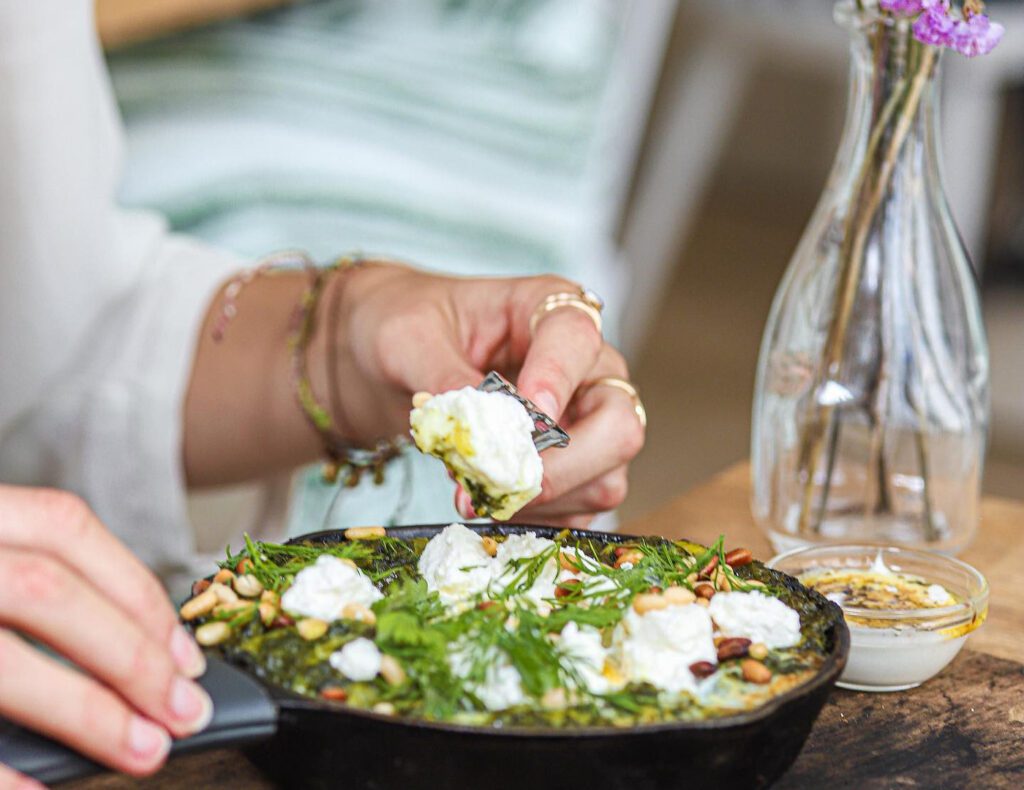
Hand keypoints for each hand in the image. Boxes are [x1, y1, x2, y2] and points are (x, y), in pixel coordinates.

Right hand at [0, 487, 211, 786]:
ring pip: (2, 661)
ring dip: (86, 711)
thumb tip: (141, 653)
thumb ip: (32, 580)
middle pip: (47, 592)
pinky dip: (2, 771)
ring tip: (144, 750)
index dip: (137, 592)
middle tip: (186, 711)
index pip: (65, 528)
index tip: (187, 653)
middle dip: (132, 657)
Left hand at [333, 264, 644, 525]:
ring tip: (477, 495)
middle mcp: (584, 367)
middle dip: (564, 465)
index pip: (577, 337)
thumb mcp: (408, 339)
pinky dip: (538, 520)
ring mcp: (586, 421)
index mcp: (548, 309)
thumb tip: (474, 428)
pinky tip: (492, 507)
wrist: (390, 364)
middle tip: (502, 482)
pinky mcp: (575, 469)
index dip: (557, 379)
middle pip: (618, 423)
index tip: (527, 416)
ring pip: (605, 478)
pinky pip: (580, 511)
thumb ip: (442, 378)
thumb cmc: (407, 328)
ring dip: (543, 500)